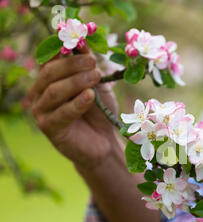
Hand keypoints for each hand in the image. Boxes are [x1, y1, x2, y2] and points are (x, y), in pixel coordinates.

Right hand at [27, 47, 119, 169]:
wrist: (105, 141)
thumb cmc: (100, 111)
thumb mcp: (97, 85)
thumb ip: (89, 66)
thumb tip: (83, 41)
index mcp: (49, 79)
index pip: (51, 59)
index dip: (64, 49)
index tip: (82, 42)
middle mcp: (40, 93)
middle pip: (50, 73)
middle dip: (72, 65)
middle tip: (93, 62)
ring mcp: (42, 111)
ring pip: (54, 91)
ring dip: (76, 82)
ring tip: (95, 76)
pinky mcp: (49, 128)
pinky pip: (62, 113)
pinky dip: (77, 103)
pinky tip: (89, 95)